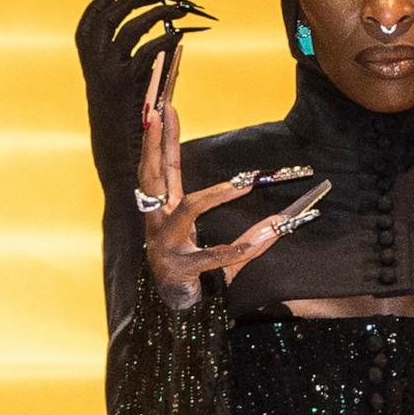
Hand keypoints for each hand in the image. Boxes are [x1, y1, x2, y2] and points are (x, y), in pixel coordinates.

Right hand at [74, 0, 214, 186]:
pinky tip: (181, 38)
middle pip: (110, 12)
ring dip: (157, 13)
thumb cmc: (128, 139)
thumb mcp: (134, 97)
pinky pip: (147, 52)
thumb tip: (170, 45)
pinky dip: (165, 41)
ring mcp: (109, 75)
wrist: (120, 169)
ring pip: (131, 27)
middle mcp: (96, 65)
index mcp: (92, 64)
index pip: (92, 16)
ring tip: (180, 10)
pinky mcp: (127, 88)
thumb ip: (147, 71)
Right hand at [137, 48, 324, 309]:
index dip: (160, 136)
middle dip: (155, 144)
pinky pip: (215, 255)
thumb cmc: (192, 265)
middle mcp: (158, 221)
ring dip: (217, 193)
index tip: (162, 106)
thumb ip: (222, 198)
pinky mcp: (183, 269)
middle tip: (160, 114)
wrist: (176, 309)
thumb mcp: (203, 228)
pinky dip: (238, 247)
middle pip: (153, 175)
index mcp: (162, 208)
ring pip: (190, 210)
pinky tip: (259, 237)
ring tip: (246, 182)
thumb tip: (245, 169)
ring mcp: (167, 244)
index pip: (160, 165)